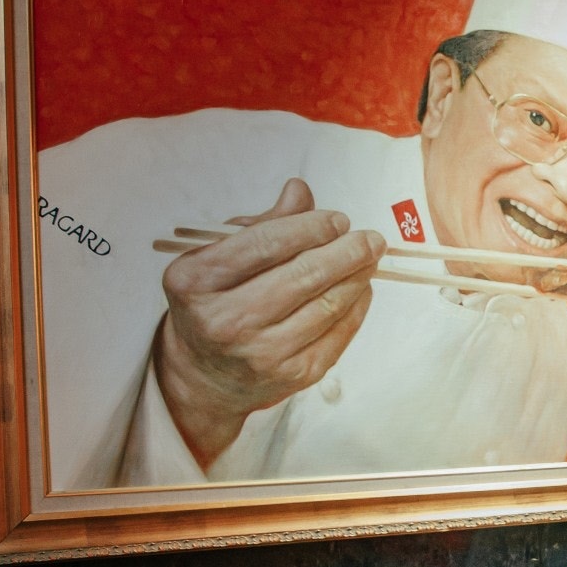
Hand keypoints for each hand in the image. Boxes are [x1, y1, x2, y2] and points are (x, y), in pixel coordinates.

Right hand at [154, 178, 384, 467]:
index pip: (265, 243)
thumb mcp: (218, 257)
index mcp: (196, 281)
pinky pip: (338, 334)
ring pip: (327, 305)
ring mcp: (260, 354)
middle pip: (303, 275)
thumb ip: (262, 224)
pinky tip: (361, 288)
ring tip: (370, 258)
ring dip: (357, 276)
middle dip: (346, 251)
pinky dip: (357, 306)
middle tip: (370, 237)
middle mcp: (225, 320)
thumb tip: (299, 190)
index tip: (338, 219)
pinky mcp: (292, 375)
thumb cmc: (213, 302)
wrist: (203, 375)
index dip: (310, 227)